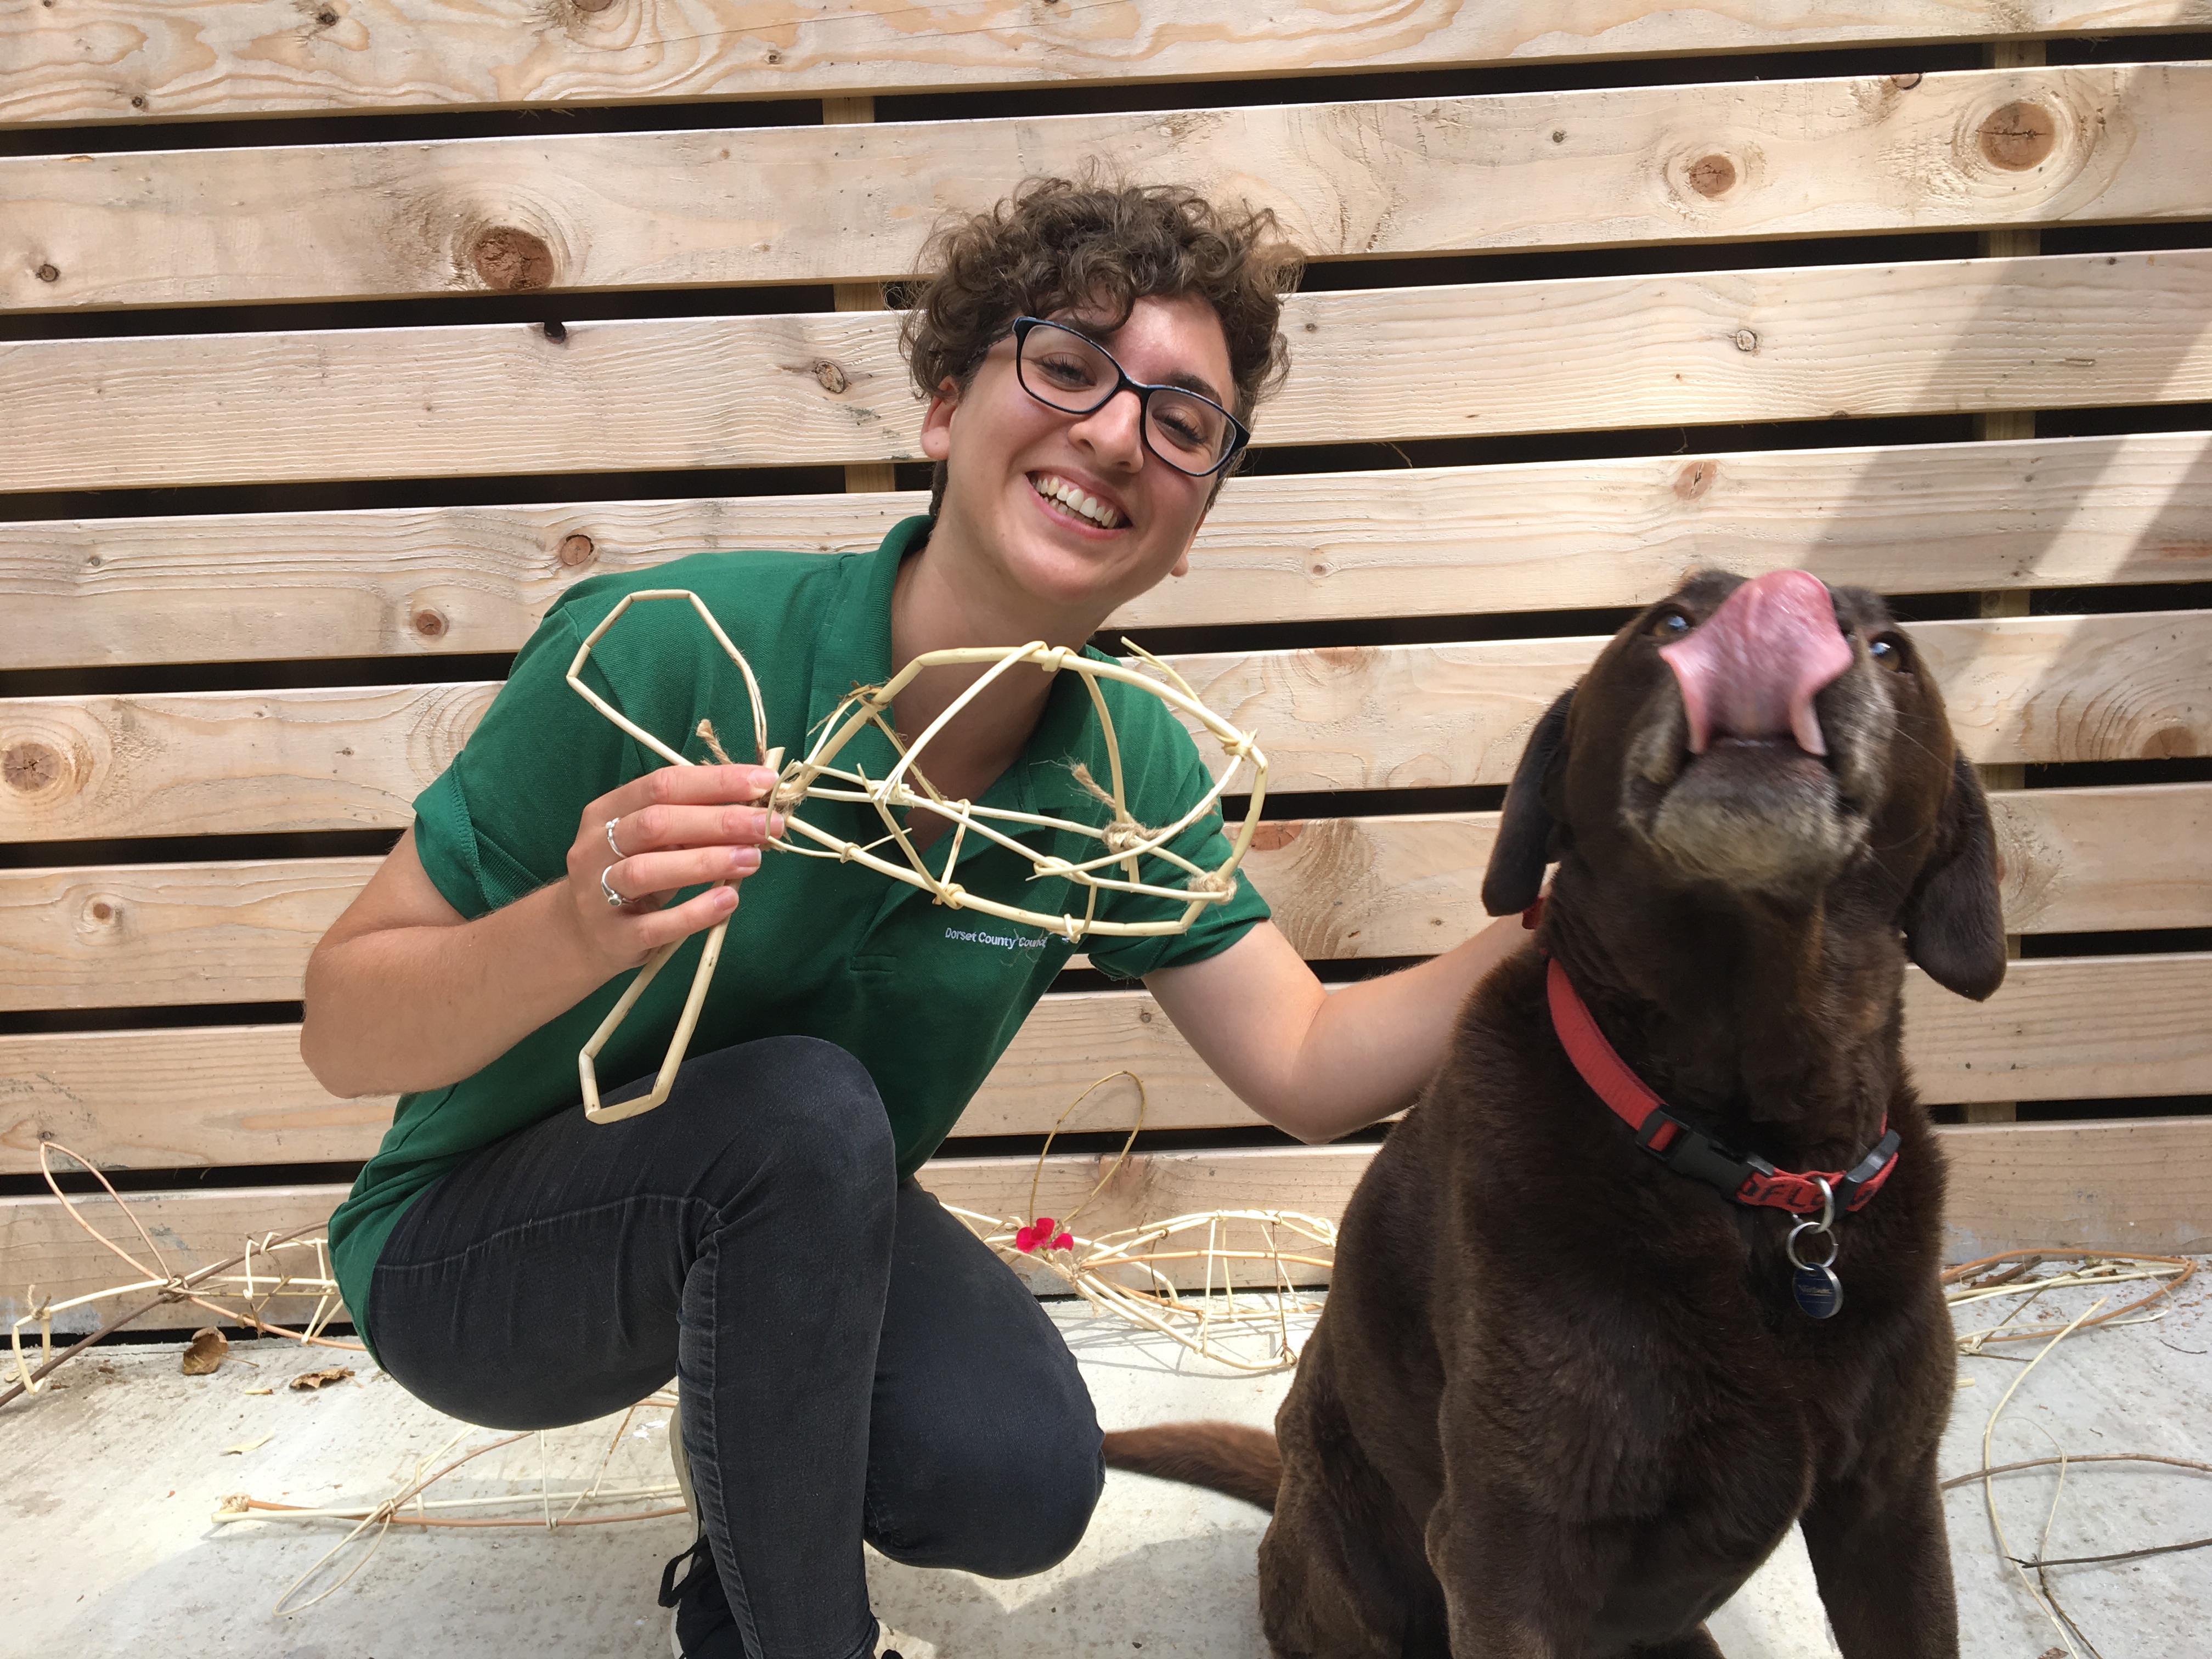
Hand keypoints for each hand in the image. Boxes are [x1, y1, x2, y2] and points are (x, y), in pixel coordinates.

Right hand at [561, 763, 784, 973]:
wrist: (580, 934)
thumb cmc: (630, 875)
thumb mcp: (651, 842)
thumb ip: (690, 821)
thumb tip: (755, 807)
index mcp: (606, 811)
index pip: (662, 784)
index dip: (715, 781)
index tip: (763, 783)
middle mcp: (595, 848)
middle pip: (656, 824)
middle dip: (718, 820)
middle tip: (766, 824)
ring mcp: (597, 893)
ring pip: (648, 870)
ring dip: (706, 861)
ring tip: (752, 858)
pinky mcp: (613, 936)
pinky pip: (655, 924)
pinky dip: (696, 912)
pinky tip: (729, 900)